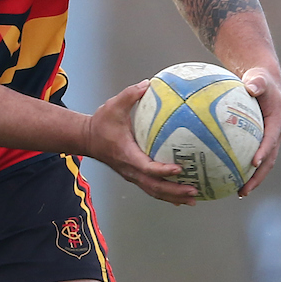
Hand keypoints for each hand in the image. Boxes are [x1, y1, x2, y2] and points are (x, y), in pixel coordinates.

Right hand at [84, 82, 198, 205]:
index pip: (146, 167)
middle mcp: (130, 169)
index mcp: (126, 155)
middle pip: (154, 187)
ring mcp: (132, 175)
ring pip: (154, 191)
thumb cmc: (100, 124)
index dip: (162, 170)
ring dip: (173, 197)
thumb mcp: (113, 106)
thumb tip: (148, 83)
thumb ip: (130, 95)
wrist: (87, 139)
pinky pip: (152, 188)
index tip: (178, 169)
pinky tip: (181, 196)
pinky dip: (167, 194)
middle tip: (194, 190)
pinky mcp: (135, 175)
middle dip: (174, 191)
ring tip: (193, 198)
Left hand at [238, 66, 280, 195]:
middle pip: (269, 160)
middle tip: (244, 189)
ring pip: (263, 164)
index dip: (264, 152)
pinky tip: (228, 177)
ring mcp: (269, 140)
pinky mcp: (260, 142)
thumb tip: (251, 87)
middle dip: (258, 177)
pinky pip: (252, 158)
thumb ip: (257, 82)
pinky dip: (243, 169)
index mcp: (277, 122)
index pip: (271, 139)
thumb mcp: (259, 78)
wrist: (264, 82)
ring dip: (252, 179)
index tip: (254, 163)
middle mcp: (275, 135)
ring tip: (238, 193)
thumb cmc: (259, 80)